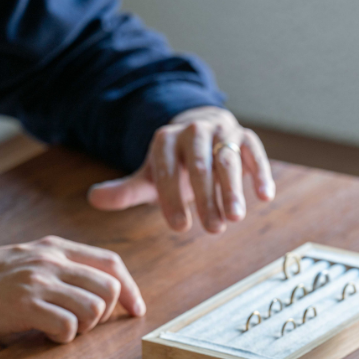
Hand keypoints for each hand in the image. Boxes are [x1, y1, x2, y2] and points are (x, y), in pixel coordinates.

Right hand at [0, 236, 145, 343]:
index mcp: (54, 248)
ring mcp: (37, 281)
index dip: (130, 288)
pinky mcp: (23, 305)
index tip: (135, 309)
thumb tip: (95, 293)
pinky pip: (67, 327)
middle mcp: (51, 260)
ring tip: (59, 330)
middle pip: (110, 287)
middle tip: (83, 326)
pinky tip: (44, 337)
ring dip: (84, 327)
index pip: (111, 263)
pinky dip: (62, 339)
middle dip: (106, 313)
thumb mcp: (24, 261)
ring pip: (94, 308)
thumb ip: (57, 269)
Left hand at [87, 106, 274, 233]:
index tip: (179, 228)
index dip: (172, 199)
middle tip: (213, 230)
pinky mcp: (245, 136)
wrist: (200, 129)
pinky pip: (254, 153)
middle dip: (206, 199)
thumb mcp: (149, 176)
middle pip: (200, 167)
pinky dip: (260, 173)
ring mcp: (221, 132)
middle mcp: (194, 132)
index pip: (167, 171)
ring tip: (236, 217)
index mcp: (165, 140)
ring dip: (233, 189)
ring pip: (227, 160)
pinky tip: (265, 196)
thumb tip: (93, 199)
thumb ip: (125, 190)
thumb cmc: (174, 164)